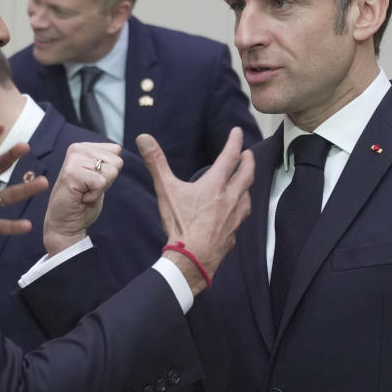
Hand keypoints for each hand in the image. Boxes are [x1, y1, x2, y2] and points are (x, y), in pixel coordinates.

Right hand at [43, 142, 123, 254]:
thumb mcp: (99, 176)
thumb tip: (119, 149)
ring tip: (84, 192)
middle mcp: (76, 149)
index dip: (110, 171)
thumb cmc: (82, 202)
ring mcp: (73, 160)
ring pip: (110, 171)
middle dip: (106, 180)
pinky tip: (81, 197)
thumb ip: (106, 162)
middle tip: (88, 189)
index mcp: (83, 148)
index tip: (93, 181)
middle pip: (116, 161)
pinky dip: (95, 195)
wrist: (65, 223)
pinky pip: (101, 182)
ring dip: (100, 188)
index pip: (116, 150)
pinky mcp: (72, 173)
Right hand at [137, 127, 253, 294]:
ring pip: (247, 197)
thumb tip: (143, 137)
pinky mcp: (232, 234)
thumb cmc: (180, 224)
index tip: (238, 132)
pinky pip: (240, 218)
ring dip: (246, 186)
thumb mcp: (165, 190)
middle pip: (246, 175)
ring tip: (244, 183)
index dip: (235, 142)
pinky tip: (234, 214)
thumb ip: (156, 162)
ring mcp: (233, 218)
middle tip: (248, 154)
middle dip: (248, 162)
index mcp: (215, 185)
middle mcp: (229, 199)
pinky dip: (240, 210)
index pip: (230, 157)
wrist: (191, 259)